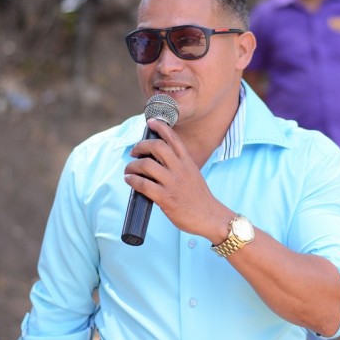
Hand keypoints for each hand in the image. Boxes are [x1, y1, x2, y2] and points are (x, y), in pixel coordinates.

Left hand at [123, 119, 231, 241]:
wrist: (210, 217)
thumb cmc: (199, 198)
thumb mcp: (193, 175)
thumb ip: (178, 167)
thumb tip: (157, 163)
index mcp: (187, 162)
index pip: (173, 138)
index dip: (160, 127)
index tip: (151, 122)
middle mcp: (180, 169)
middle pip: (156, 146)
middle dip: (140, 146)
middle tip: (134, 152)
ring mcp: (173, 183)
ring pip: (146, 165)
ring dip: (132, 165)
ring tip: (129, 170)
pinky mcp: (166, 198)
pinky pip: (143, 185)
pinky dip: (132, 180)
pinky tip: (130, 180)